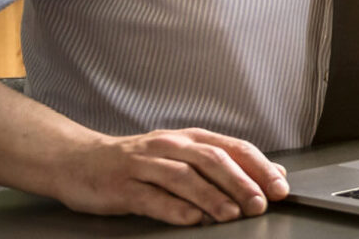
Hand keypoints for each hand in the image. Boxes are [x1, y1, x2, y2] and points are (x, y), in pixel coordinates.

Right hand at [54, 127, 288, 225]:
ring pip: (184, 177)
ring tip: (231, 214)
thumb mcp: (182, 156)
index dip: (259, 167)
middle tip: (259, 203)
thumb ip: (223, 164)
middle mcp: (169, 146)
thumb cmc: (138, 162)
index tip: (280, 187)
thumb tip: (270, 175)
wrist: (78, 160)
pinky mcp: (121, 185)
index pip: (233, 148)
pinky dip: (173, 208)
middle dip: (240, 182)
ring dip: (211, 196)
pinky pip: (151, 197)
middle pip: (212, 160)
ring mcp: (144, 164)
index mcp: (190, 138)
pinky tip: (190, 219)